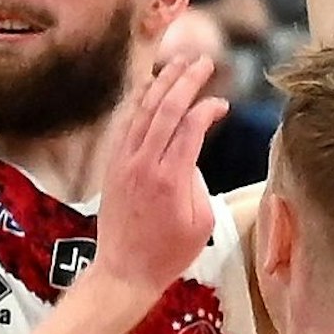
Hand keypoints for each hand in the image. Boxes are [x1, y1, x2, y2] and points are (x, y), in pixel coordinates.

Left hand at [92, 56, 227, 292]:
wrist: (124, 271)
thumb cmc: (168, 253)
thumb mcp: (200, 223)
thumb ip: (198, 181)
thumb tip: (189, 154)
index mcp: (170, 178)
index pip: (190, 127)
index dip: (207, 109)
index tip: (222, 104)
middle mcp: (143, 164)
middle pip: (165, 110)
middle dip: (185, 81)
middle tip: (203, 61)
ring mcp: (123, 162)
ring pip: (142, 112)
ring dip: (161, 84)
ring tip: (177, 63)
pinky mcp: (112, 166)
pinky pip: (124, 125)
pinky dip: (137, 102)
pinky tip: (147, 87)